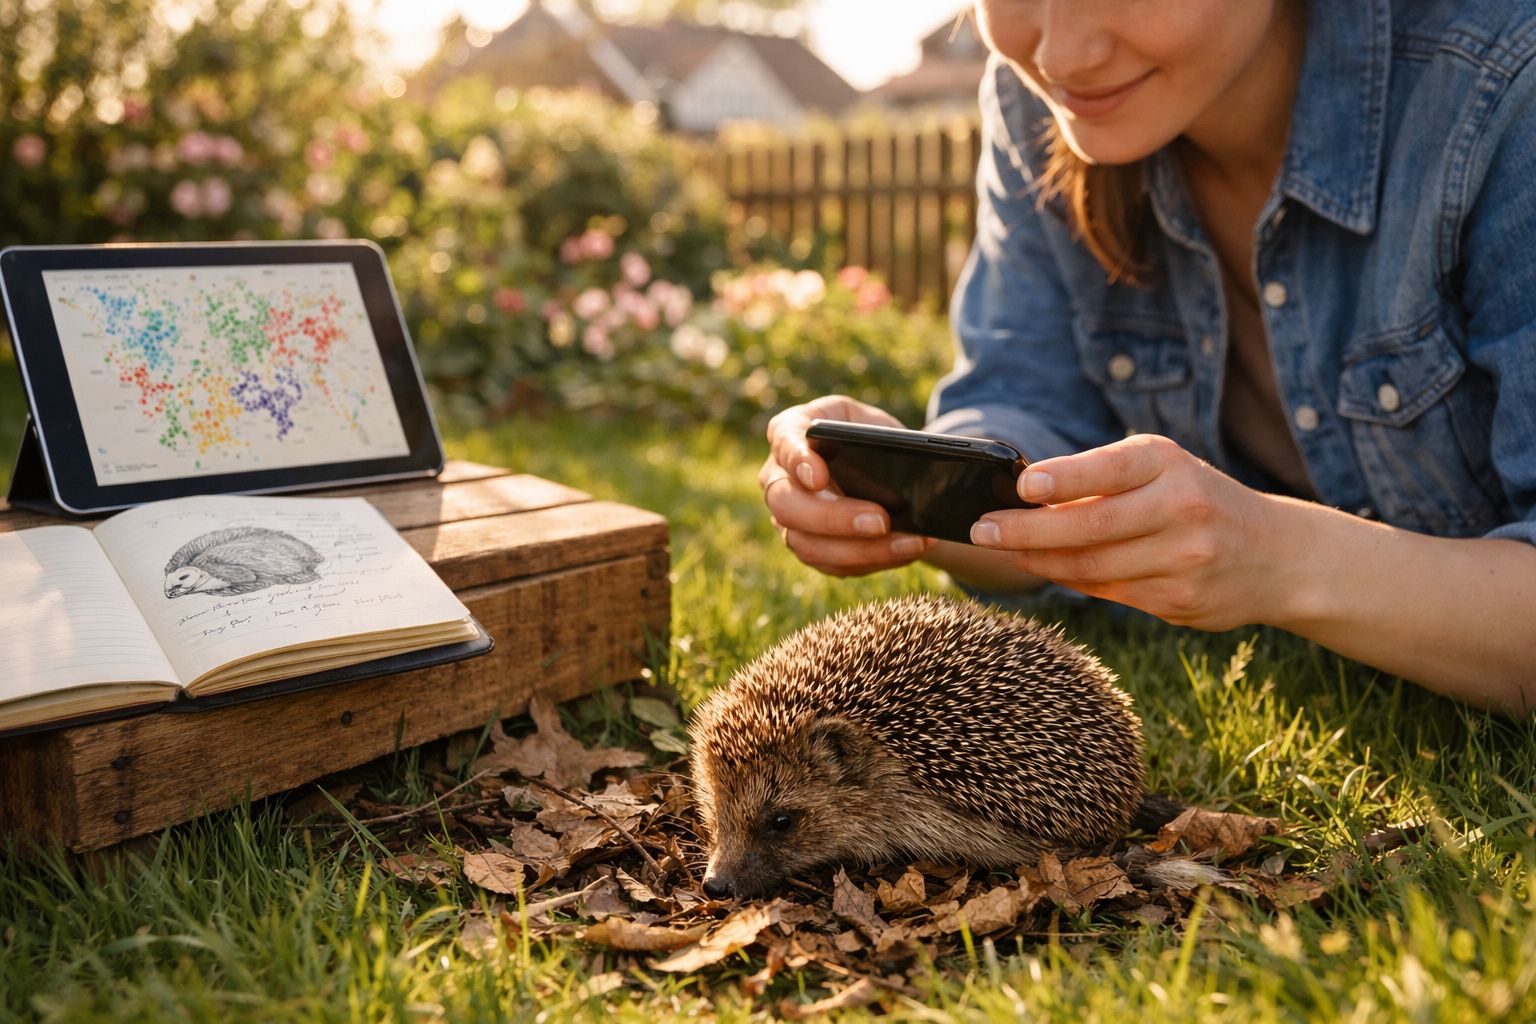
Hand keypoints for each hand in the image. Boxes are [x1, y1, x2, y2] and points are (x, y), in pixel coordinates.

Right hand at [759, 395, 936, 576]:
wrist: (875, 465)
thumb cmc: (868, 435)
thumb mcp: (874, 422)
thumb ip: (878, 435)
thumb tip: (906, 458)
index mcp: (790, 432)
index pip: (784, 443)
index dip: (798, 461)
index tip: (819, 476)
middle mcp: (778, 478)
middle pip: (787, 505)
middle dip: (834, 518)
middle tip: (881, 521)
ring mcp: (788, 518)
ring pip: (808, 545)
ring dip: (862, 549)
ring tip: (908, 543)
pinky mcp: (808, 547)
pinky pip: (832, 564)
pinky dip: (873, 560)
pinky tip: (905, 551)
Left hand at [969, 434, 1287, 629]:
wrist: (1277, 555)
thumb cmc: (1197, 500)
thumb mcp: (1164, 471)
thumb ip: (1105, 478)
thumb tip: (1024, 494)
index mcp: (1171, 465)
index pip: (1110, 469)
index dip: (1063, 478)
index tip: (1022, 486)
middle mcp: (1182, 509)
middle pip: (1089, 527)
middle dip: (1026, 531)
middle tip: (983, 530)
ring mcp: (1183, 560)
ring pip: (1090, 567)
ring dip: (1038, 560)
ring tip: (1004, 550)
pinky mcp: (1179, 602)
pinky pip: (1106, 592)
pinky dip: (1069, 579)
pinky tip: (1046, 568)